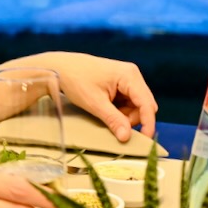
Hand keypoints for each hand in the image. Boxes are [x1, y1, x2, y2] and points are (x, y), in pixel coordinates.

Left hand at [3, 52, 157, 140]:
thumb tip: (126, 137)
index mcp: (129, 75)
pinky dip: (119, 111)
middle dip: (132, 119)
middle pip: (143, 106)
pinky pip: (127, 102)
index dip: (148, 123)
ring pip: (136, 106)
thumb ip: (113, 120)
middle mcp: (132, 75)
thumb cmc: (75, 80)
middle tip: (114, 125)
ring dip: (124, 116)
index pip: (146, 103)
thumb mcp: (94, 103)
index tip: (145, 140)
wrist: (59, 67)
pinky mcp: (120, 84)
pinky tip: (105, 109)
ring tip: (104, 114)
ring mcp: (126, 79)